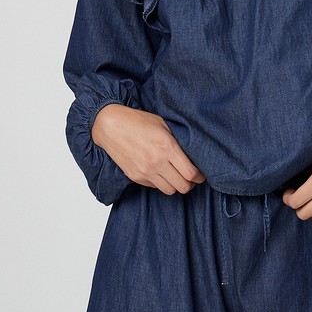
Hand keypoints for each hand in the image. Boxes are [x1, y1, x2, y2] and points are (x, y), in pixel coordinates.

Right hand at [91, 104, 205, 195]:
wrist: (110, 126)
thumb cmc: (137, 121)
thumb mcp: (163, 124)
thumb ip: (177, 140)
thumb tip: (192, 154)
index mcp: (167, 147)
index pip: (191, 173)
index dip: (200, 176)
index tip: (201, 174)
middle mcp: (157, 162)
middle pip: (183, 186)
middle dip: (191, 183)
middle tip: (191, 177)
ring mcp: (145, 172)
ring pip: (170, 191)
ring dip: (176, 185)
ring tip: (176, 177)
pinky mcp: (135, 177)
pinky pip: (155, 187)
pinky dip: (161, 183)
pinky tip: (161, 173)